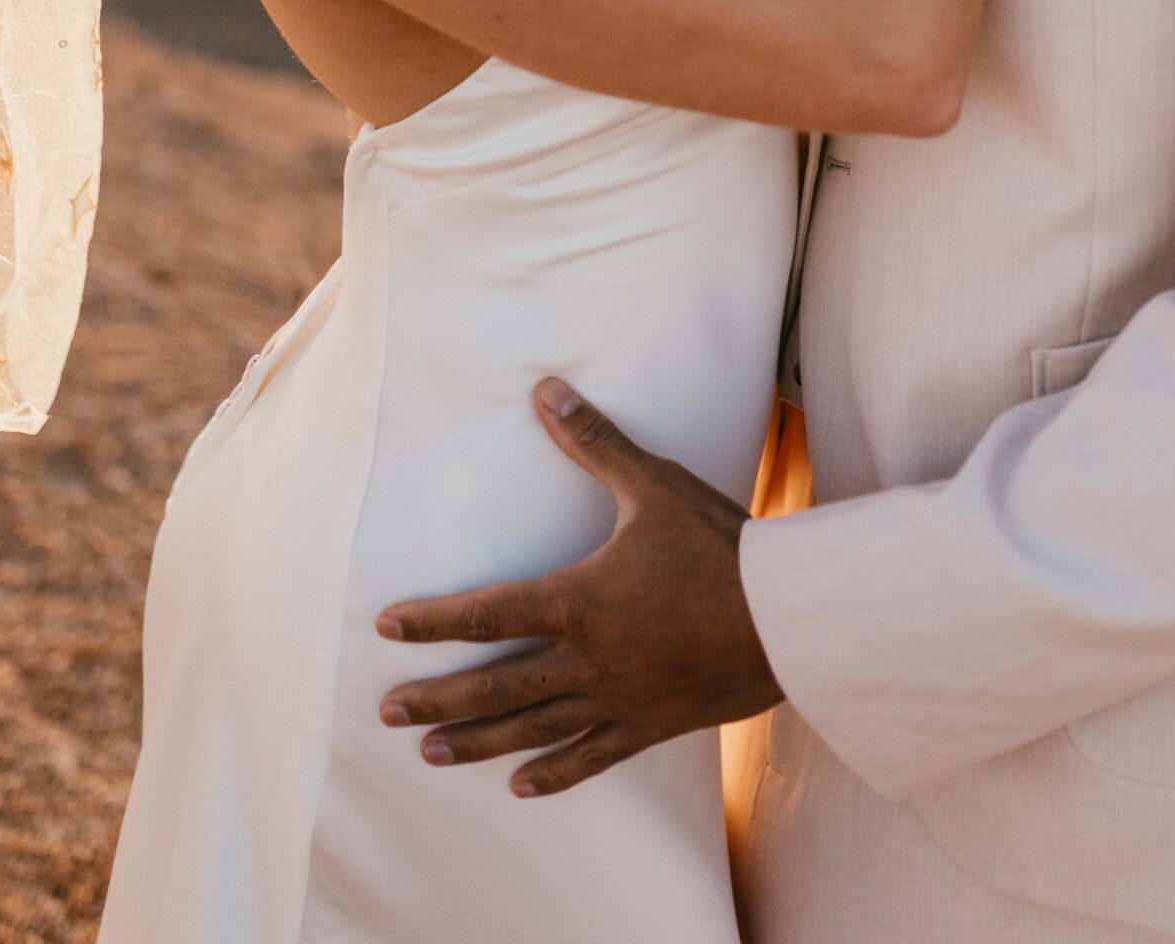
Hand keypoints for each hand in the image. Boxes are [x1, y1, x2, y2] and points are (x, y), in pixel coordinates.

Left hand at [376, 379, 780, 797]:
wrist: (790, 619)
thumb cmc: (720, 545)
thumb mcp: (654, 485)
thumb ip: (595, 442)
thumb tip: (546, 390)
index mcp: (581, 601)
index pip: (489, 612)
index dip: (433, 622)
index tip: (385, 628)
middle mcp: (589, 659)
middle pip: (496, 686)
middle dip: (437, 699)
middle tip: (385, 712)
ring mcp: (618, 699)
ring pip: (532, 729)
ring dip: (477, 742)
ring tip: (429, 754)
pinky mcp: (650, 724)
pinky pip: (592, 757)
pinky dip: (554, 772)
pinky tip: (521, 785)